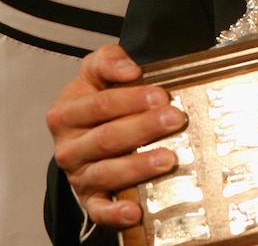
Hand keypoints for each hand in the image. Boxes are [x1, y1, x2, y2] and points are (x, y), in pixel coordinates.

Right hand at [46, 43, 186, 229]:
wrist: (89, 126)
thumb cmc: (98, 95)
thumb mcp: (97, 69)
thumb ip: (109, 60)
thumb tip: (130, 69)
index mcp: (67, 112)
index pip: (100, 105)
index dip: (131, 99)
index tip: (161, 95)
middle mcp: (69, 146)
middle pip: (108, 138)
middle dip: (144, 128)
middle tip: (176, 119)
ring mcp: (79, 175)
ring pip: (107, 172)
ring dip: (139, 166)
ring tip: (168, 158)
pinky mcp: (89, 198)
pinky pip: (99, 210)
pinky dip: (115, 213)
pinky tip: (136, 210)